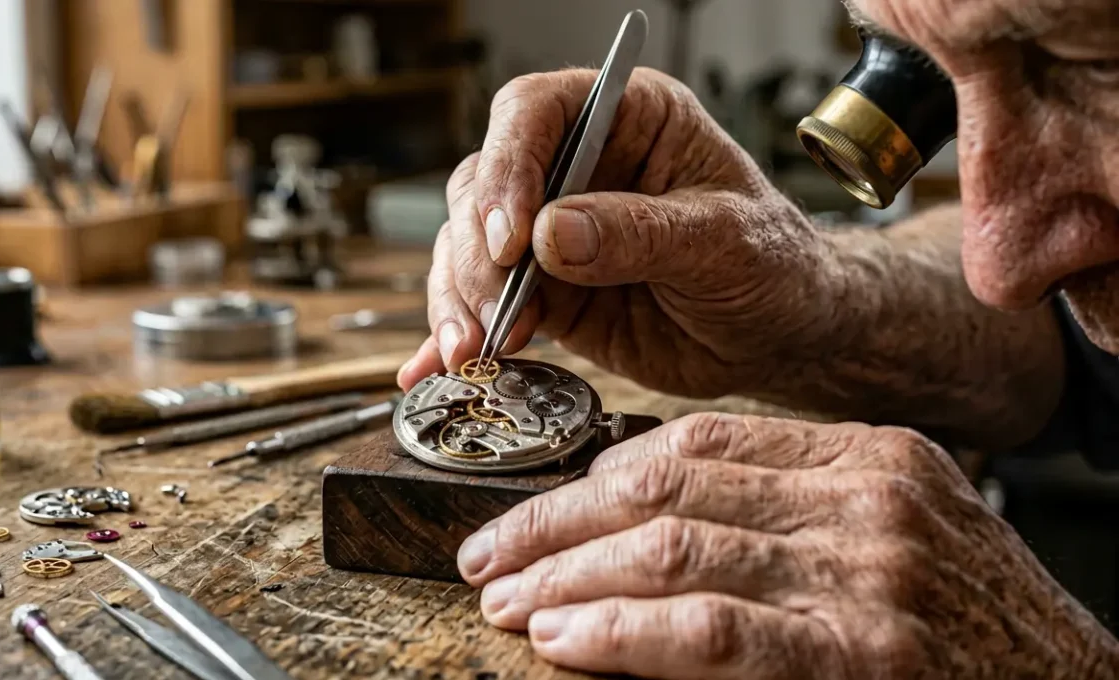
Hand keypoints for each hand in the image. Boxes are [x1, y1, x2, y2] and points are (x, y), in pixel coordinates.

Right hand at [399, 68, 831, 394]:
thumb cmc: (772, 266)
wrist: (780, 339)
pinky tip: (437, 364)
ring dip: (460, 297)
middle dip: (477, 250)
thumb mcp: (723, 243)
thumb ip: (640, 234)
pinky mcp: (542, 293)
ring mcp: (550, 234)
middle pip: (483, 184)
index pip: (535, 113)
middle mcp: (575, 168)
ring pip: (467, 246)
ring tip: (476, 348)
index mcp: (626, 119)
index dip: (509, 165)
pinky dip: (457, 334)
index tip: (513, 234)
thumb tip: (551, 235)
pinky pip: (482, 304)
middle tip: (498, 301)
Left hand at [457, 413, 1118, 677]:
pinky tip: (565, 642)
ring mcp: (868, 575)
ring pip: (672, 549)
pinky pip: (710, 629)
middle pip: (667, 485)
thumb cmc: (970, 632)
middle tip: (491, 555)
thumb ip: (786, 512)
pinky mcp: (863, 655)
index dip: (596, 475)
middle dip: (559, 523)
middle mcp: (867, 499)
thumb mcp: (891, 538)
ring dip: (568, 578)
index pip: (698, 441)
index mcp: (868, 457)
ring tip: (508, 603)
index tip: (537, 508)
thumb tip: (643, 515)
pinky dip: (623, 633)